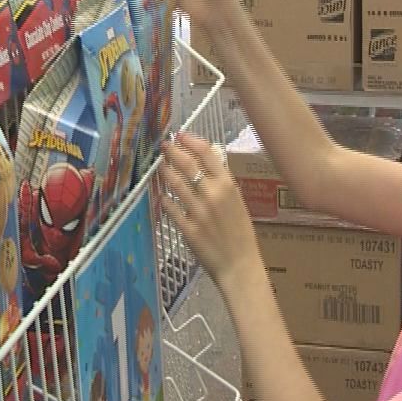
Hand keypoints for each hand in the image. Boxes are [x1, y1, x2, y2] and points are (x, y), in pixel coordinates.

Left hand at [160, 133, 259, 290]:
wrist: (240, 265)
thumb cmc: (241, 234)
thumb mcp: (238, 202)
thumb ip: (222, 183)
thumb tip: (208, 163)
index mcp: (228, 186)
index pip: (207, 153)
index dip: (191, 141)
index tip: (181, 135)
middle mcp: (213, 194)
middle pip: (187, 164)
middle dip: (172, 151)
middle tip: (164, 146)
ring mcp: (198, 211)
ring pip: (175, 183)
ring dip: (165, 171)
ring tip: (160, 166)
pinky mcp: (187, 228)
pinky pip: (170, 208)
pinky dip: (164, 199)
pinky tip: (160, 194)